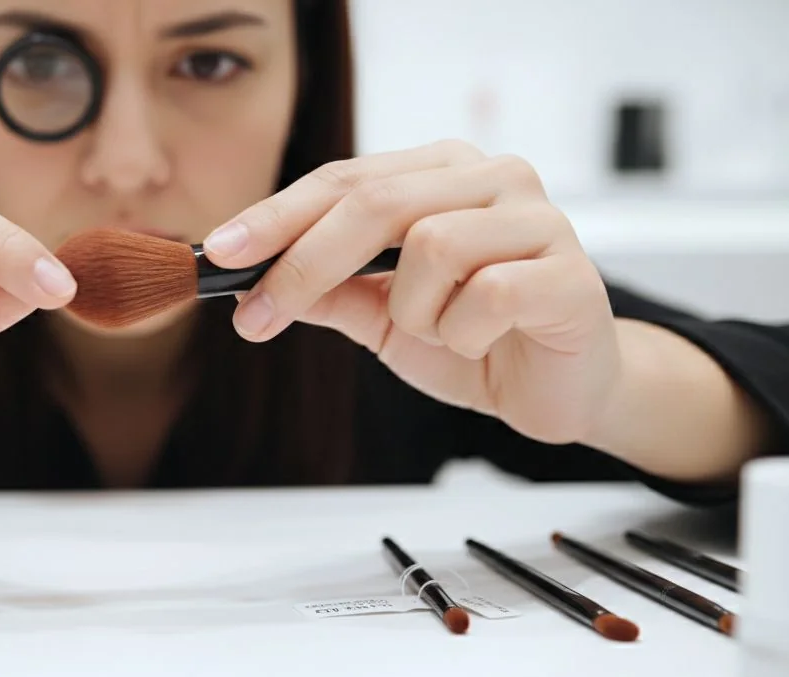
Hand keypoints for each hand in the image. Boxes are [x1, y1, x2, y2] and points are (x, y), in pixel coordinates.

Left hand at [201, 139, 619, 445]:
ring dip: (413, 311)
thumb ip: (327, 290)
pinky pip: (485, 295)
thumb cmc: (475, 339)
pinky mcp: (569, 271)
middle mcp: (491, 177)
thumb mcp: (381, 316)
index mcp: (441, 172)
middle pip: (375, 201)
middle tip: (258, 315)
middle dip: (303, 263)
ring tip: (439, 333)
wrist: (557, 391)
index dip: (276, 217)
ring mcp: (536, 218)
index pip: (344, 180)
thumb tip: (247, 279)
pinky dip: (462, 333)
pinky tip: (478, 343)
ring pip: (430, 246)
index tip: (219, 255)